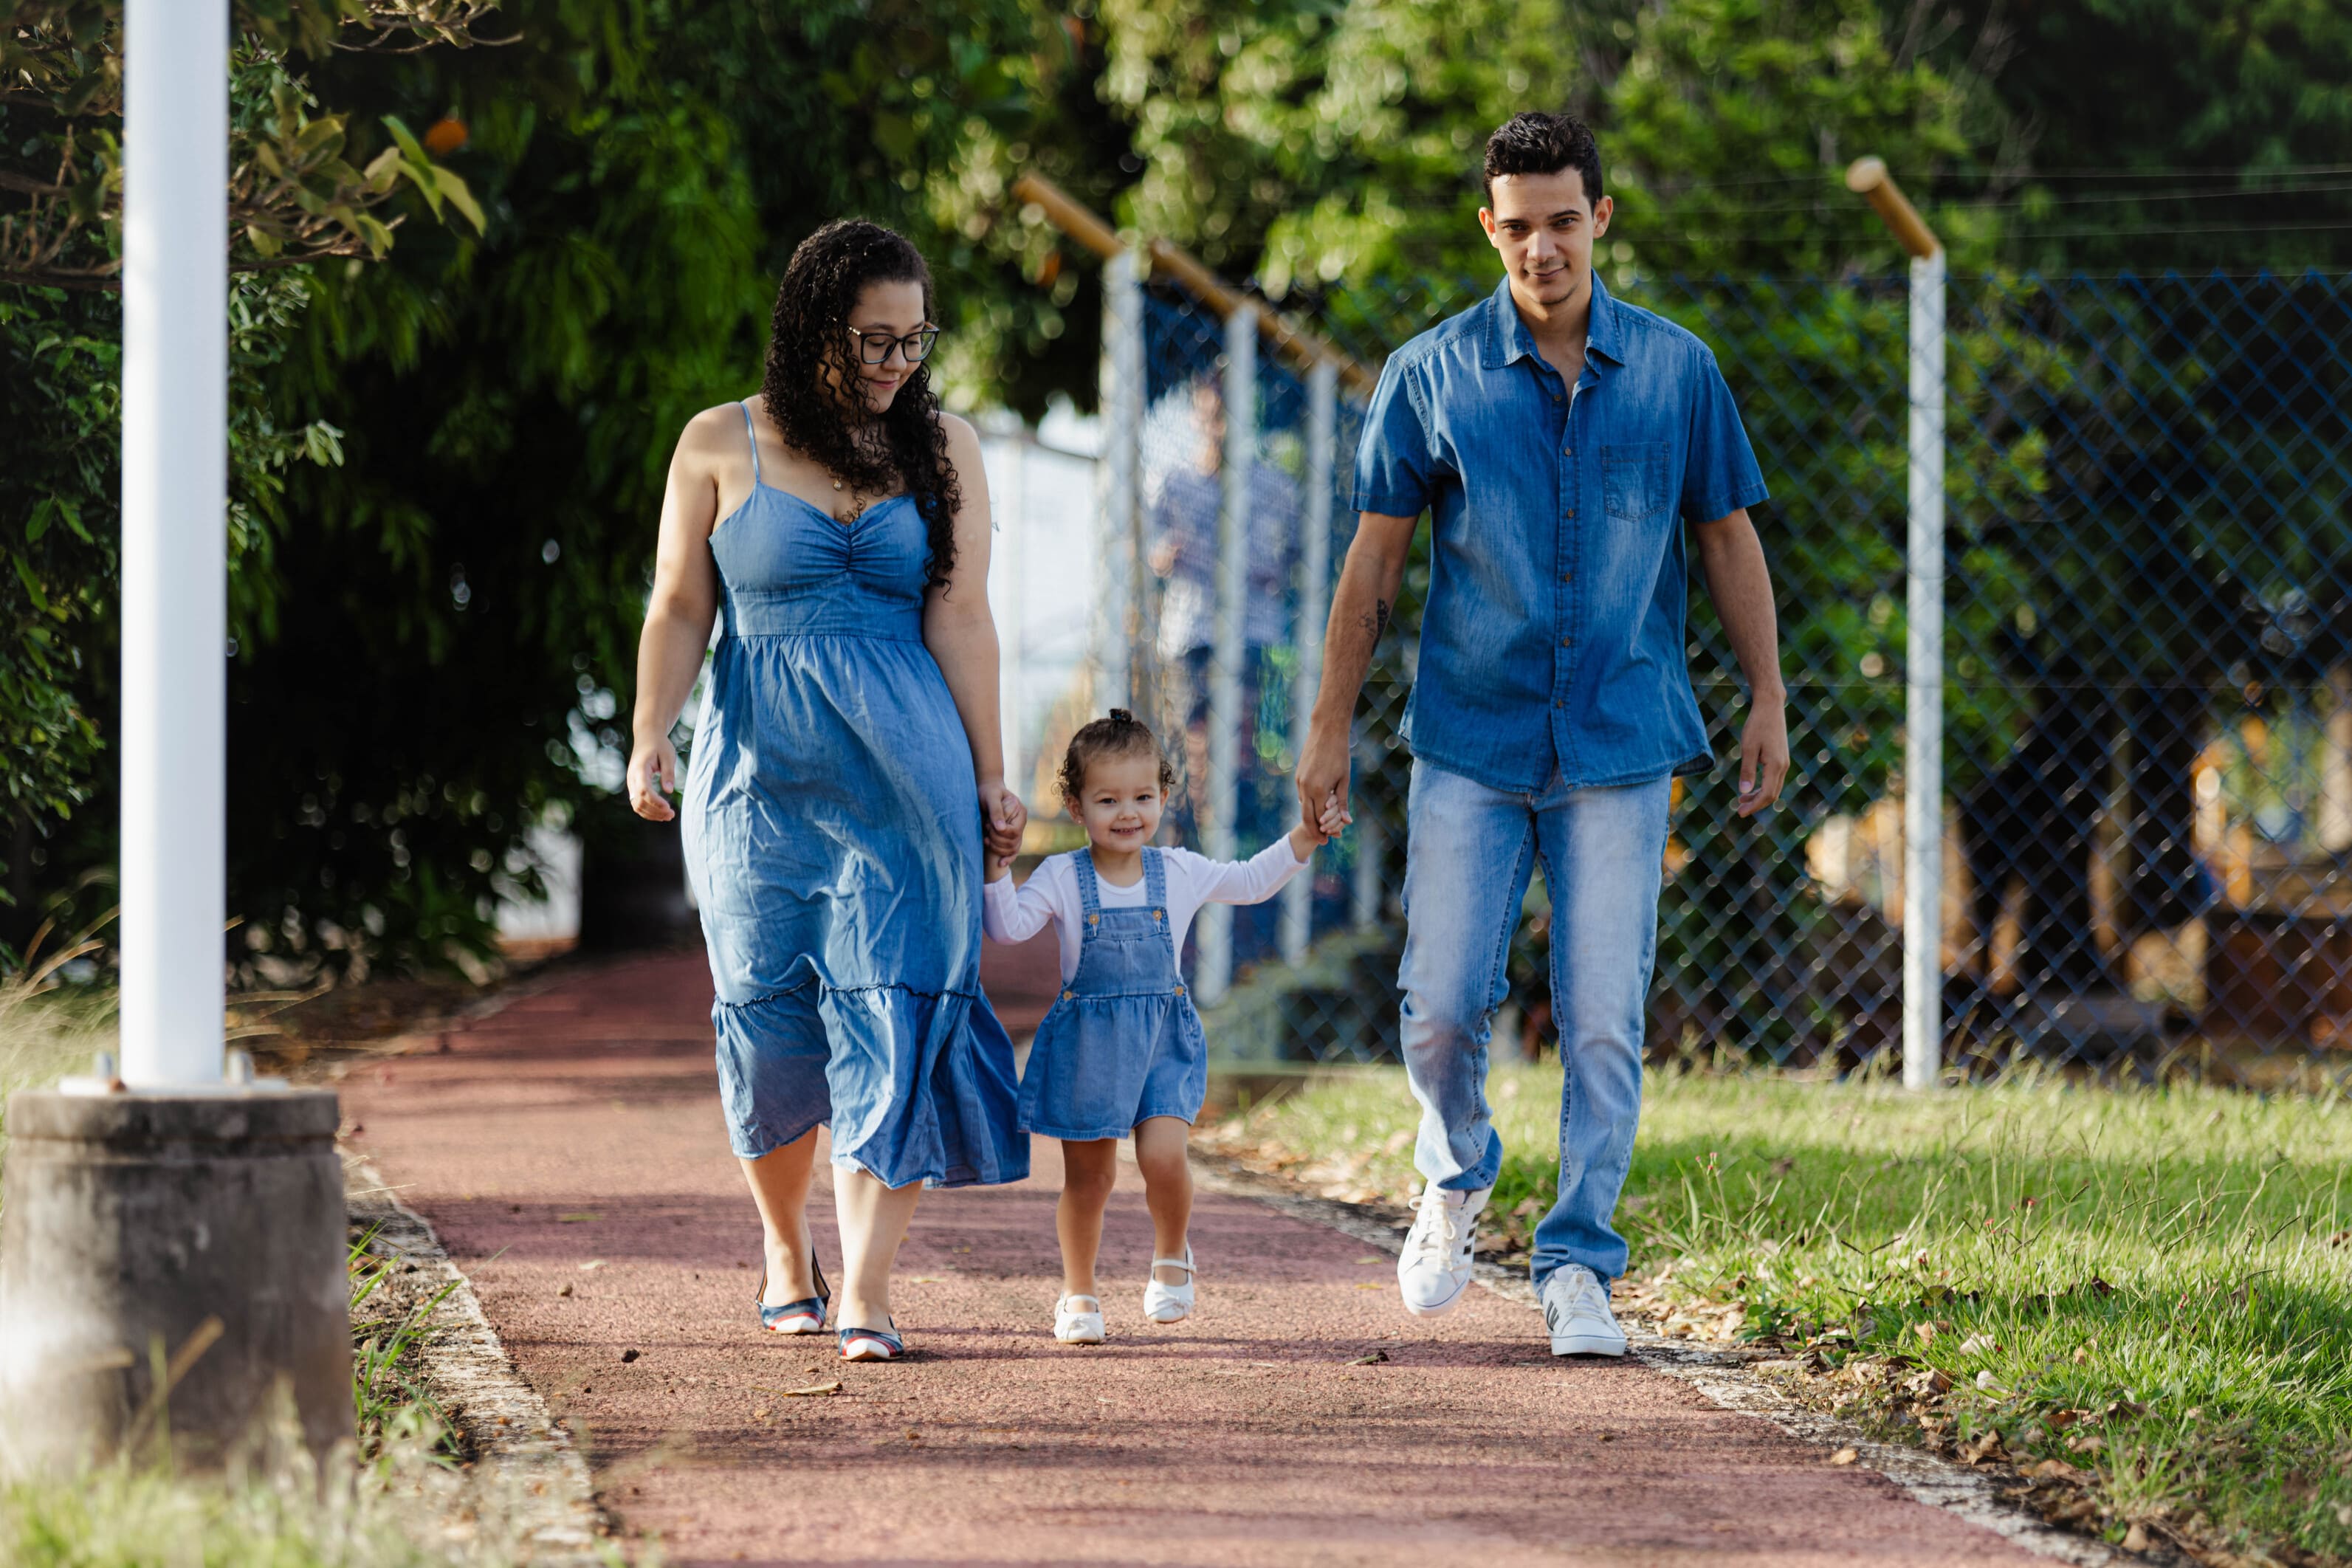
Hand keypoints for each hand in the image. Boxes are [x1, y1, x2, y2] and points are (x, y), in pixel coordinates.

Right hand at [628, 735, 679, 821]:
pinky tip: (660, 812)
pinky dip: (647, 810)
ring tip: (668, 816)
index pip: (644, 791)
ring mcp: (631, 782)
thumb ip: (668, 773)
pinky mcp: (634, 785)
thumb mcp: (668, 756)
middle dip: (655, 811)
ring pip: (636, 805)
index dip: (655, 802)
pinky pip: (637, 802)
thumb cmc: (660, 745)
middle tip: (672, 815)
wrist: (647, 736)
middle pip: (639, 801)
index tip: (668, 808)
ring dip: (651, 813)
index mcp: (640, 769)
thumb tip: (669, 791)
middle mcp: (632, 777)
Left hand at [979, 778, 1025, 864]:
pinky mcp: (1010, 836)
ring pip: (1013, 849)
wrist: (987, 791)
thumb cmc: (989, 792)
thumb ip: (997, 812)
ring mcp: (1017, 831)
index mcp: (1021, 812)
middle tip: (986, 830)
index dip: (1001, 834)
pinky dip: (1008, 858)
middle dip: (997, 841)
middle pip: (1013, 843)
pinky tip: (1001, 864)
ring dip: (998, 849)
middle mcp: (1021, 823)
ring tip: (986, 839)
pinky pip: (1013, 851)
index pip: (1014, 832)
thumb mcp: (991, 798)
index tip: (988, 825)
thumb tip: (1001, 828)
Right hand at [1294, 718, 1352, 841]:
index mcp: (1319, 790)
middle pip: (1307, 817)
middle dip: (1315, 831)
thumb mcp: (1344, 779)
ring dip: (1311, 818)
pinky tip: (1317, 808)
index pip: (1320, 818)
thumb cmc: (1339, 754)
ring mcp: (1299, 782)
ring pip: (1303, 807)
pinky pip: (1302, 796)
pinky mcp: (1297, 776)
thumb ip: (1342, 802)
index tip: (1333, 838)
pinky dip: (1308, 805)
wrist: (1326, 731)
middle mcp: (1305, 788)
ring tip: (1322, 826)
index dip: (1327, 830)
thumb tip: (1346, 821)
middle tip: (1323, 841)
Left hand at [1734, 693, 1789, 817]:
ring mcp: (1784, 762)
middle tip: (1739, 810)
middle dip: (1756, 804)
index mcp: (1776, 765)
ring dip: (1759, 797)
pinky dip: (1763, 787)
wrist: (1770, 706)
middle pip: (1772, 795)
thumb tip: (1744, 791)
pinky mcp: (1781, 758)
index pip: (1767, 794)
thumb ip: (1747, 770)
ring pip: (1773, 788)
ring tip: (1741, 800)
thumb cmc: (1757, 725)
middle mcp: (1783, 766)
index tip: (1740, 812)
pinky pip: (1774, 780)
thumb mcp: (1748, 747)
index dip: (1754, 806)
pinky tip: (1751, 787)